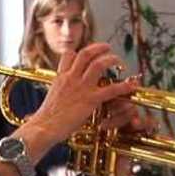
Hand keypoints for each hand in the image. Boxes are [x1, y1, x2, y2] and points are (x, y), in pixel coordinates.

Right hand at [23, 43, 139, 153]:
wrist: (44, 127)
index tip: (87, 52)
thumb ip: (57, 94)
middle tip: (108, 48)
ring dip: (111, 59)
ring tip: (119, 62)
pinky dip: (123, 86)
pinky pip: (111, 89)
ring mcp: (81, 88)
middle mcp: (70, 78)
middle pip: (86, 53)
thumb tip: (57, 96)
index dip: (79, 51)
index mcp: (60, 78)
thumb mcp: (49, 100)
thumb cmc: (44, 120)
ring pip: (99, 64)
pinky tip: (130, 86)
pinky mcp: (90, 100)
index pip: (69, 55)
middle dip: (99, 48)